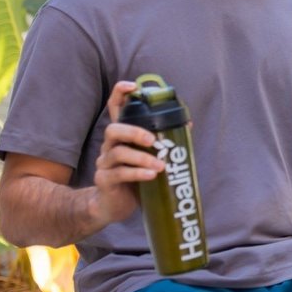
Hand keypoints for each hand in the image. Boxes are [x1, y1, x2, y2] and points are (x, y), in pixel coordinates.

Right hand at [91, 81, 159, 225]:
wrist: (115, 206)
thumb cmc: (135, 177)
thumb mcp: (149, 158)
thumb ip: (163, 142)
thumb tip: (187, 125)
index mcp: (121, 137)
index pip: (114, 109)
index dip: (120, 94)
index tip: (132, 86)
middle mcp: (109, 146)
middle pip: (113, 129)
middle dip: (134, 132)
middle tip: (154, 141)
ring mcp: (104, 163)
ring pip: (118, 153)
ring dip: (141, 158)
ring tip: (160, 167)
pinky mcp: (104, 180)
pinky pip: (119, 174)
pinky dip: (137, 174)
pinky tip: (151, 176)